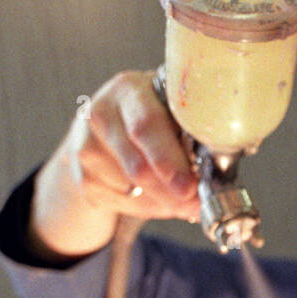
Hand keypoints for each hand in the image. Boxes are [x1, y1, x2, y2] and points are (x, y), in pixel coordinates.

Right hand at [28, 70, 200, 262]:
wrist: (105, 132)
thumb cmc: (154, 120)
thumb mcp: (170, 112)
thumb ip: (189, 134)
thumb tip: (212, 177)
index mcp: (130, 90)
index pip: (147, 126)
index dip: (169, 159)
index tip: (189, 185)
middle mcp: (101, 114)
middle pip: (138, 165)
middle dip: (171, 190)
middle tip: (195, 204)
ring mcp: (87, 147)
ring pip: (135, 190)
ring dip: (166, 202)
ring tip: (183, 197)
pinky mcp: (84, 178)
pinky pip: (125, 204)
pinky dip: (150, 208)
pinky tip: (158, 197)